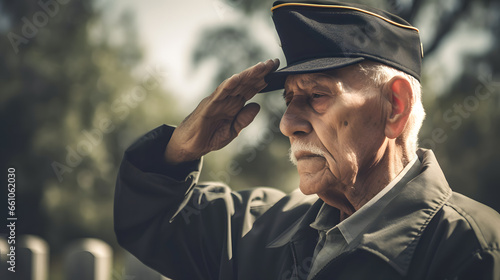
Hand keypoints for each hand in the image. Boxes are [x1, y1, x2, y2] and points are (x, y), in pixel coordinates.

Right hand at [164, 58, 279, 163]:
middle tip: (274, 62)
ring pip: (235, 84)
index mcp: (234, 104)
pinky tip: (238, 78)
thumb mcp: (232, 131)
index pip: (251, 89)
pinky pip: (219, 93)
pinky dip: (228, 85)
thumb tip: (257, 106)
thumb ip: (244, 119)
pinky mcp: (208, 105)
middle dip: (260, 73)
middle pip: (246, 83)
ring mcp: (217, 100)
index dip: (263, 80)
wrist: (190, 145)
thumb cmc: (209, 136)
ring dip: (248, 74)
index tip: (277, 71)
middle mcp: (227, 99)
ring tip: (261, 66)